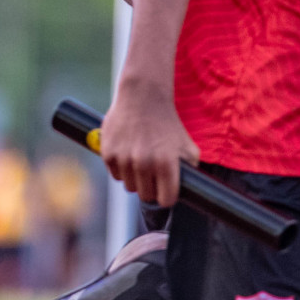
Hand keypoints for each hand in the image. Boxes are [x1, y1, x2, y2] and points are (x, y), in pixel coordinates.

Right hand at [101, 80, 199, 206]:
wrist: (142, 98)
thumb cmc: (167, 124)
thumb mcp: (188, 147)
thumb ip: (191, 171)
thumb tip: (192, 191)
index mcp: (166, 164)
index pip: (165, 200)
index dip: (167, 197)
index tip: (165, 191)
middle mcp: (144, 163)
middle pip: (146, 196)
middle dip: (150, 188)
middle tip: (152, 176)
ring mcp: (124, 158)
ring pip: (129, 186)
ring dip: (135, 179)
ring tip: (140, 163)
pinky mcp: (108, 153)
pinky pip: (115, 175)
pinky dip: (121, 169)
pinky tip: (127, 155)